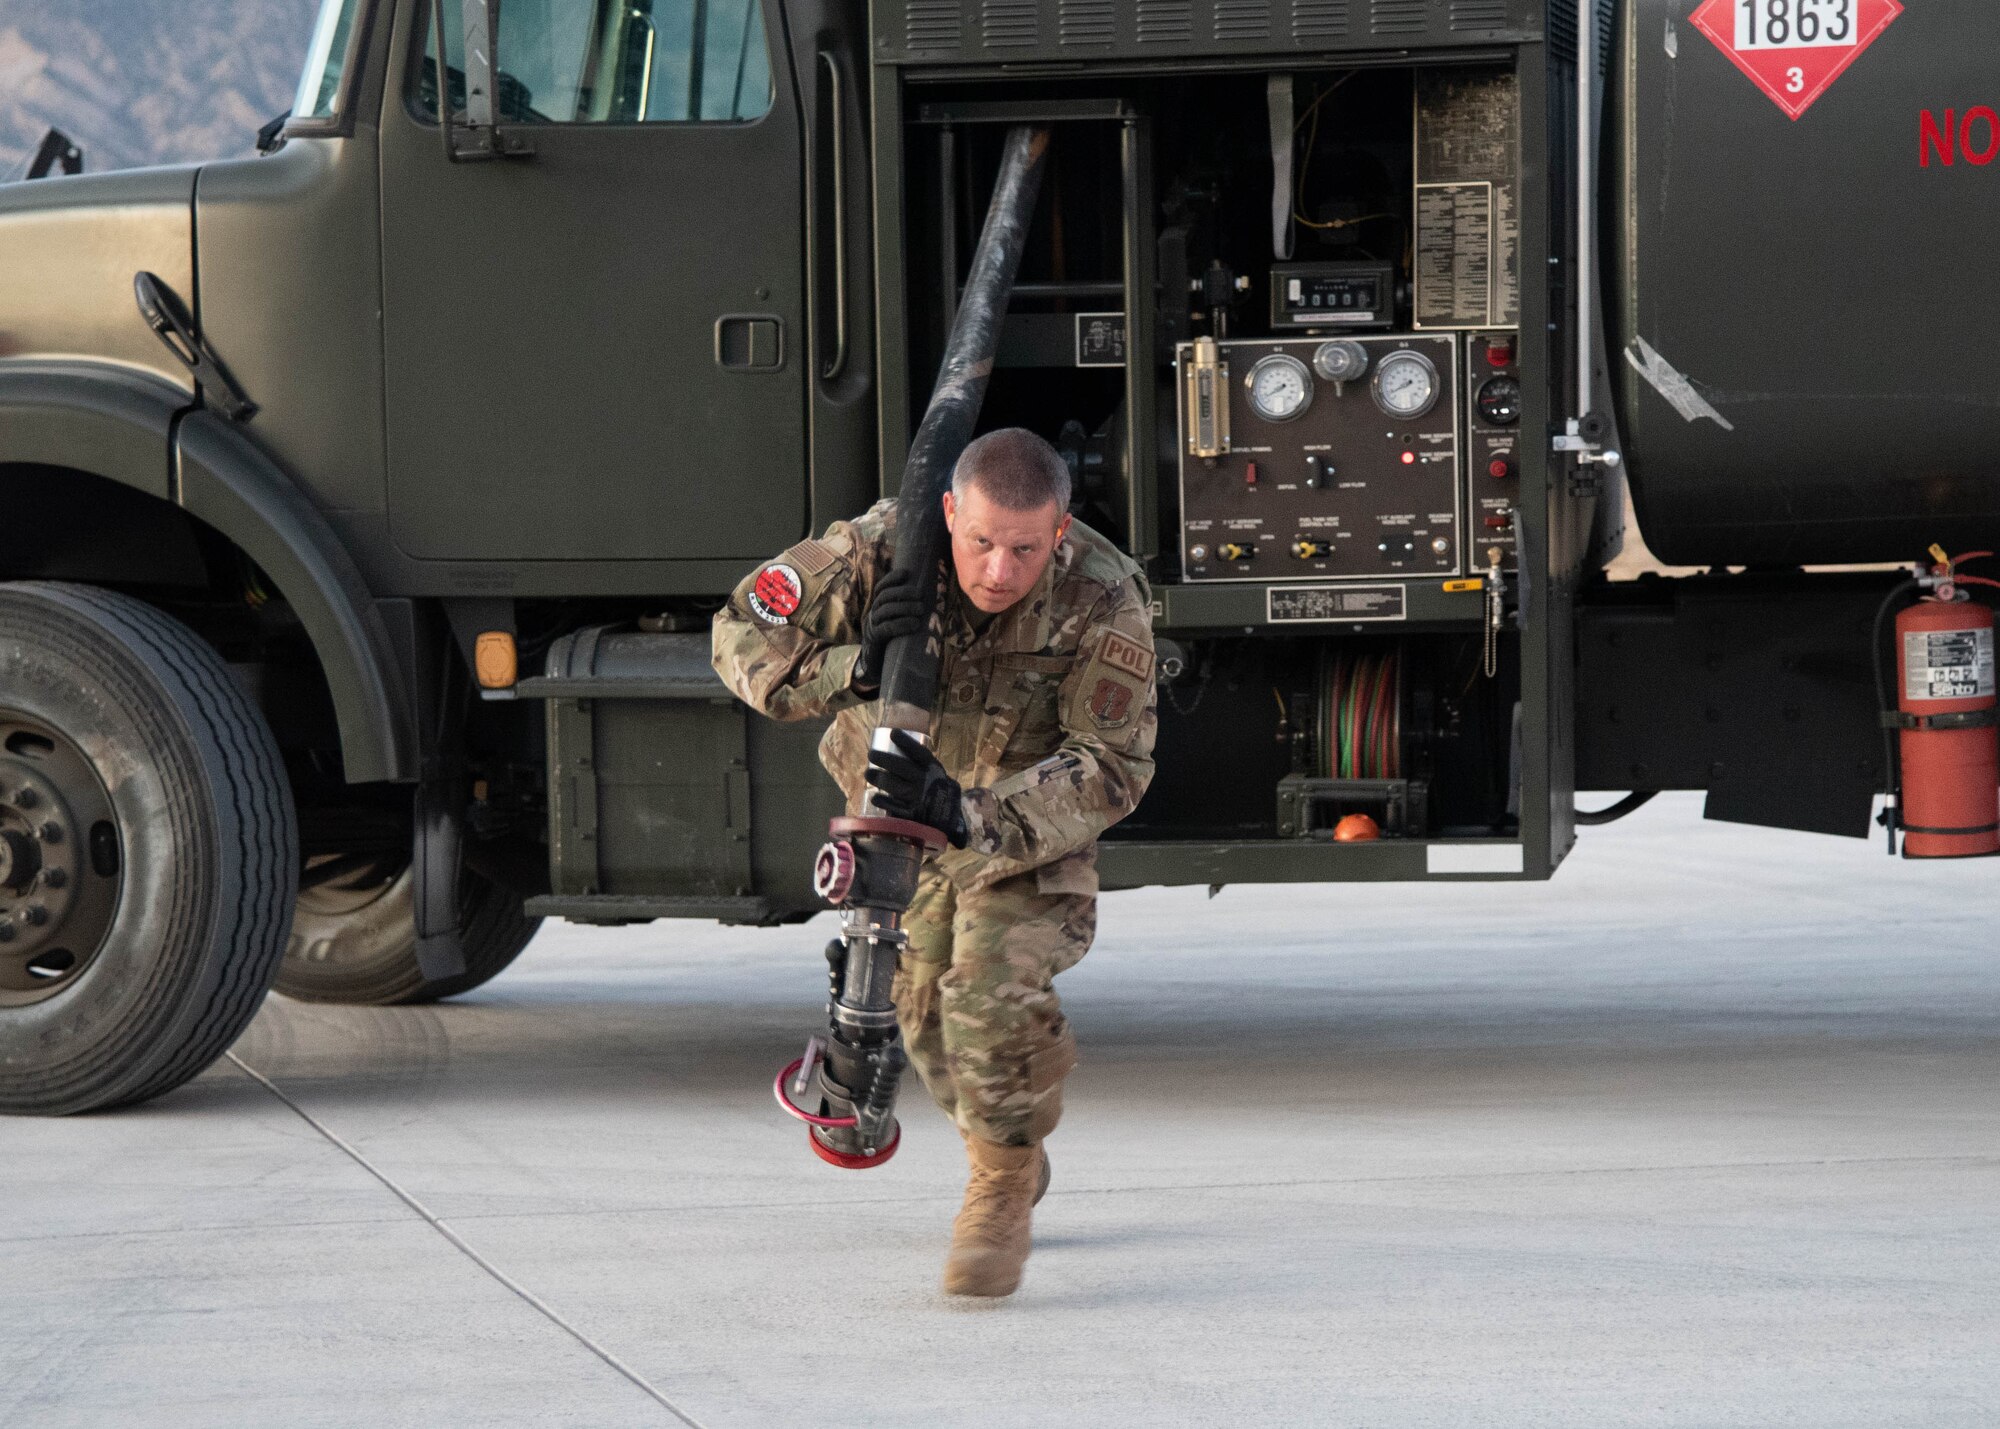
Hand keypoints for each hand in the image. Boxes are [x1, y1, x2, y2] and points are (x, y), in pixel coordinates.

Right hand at [854, 567, 925, 692]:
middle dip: (903, 592)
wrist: (874, 668)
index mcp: (878, 607)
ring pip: (885, 610)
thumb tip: (931, 600)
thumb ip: (906, 613)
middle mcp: (873, 614)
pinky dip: (901, 624)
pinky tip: (914, 624)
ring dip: (904, 607)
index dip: (892, 579)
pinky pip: (886, 629)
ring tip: (921, 609)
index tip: (907, 573)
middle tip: (921, 594)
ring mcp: (871, 626)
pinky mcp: (874, 640)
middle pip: (885, 596)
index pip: (882, 588)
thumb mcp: (898, 624)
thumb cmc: (891, 643)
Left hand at [865, 730, 967, 847]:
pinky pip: (895, 807)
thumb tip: (896, 745)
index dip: (906, 742)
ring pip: (895, 787)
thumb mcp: (935, 772)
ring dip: (879, 779)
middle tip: (871, 754)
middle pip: (902, 768)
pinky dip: (884, 802)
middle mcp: (925, 782)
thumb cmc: (936, 788)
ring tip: (868, 773)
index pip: (919, 753)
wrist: (949, 816)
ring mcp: (918, 798)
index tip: (893, 732)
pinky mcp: (912, 814)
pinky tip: (874, 797)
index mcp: (933, 769)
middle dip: (884, 759)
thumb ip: (920, 763)